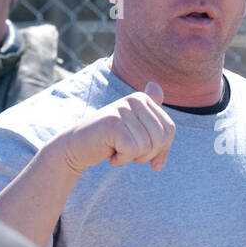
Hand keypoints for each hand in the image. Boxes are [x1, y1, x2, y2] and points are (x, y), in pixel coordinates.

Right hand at [61, 80, 175, 173]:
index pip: (169, 130)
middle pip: (160, 139)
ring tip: (116, 149)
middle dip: (146, 154)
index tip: (146, 156)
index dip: (161, 150)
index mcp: (143, 99)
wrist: (76, 147)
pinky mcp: (112, 123)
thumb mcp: (133, 128)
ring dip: (131, 157)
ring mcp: (122, 110)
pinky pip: (132, 150)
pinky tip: (109, 152)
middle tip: (127, 151)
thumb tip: (157, 87)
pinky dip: (121, 159)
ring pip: (146, 147)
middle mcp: (134, 100)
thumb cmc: (109, 140)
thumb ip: (150, 114)